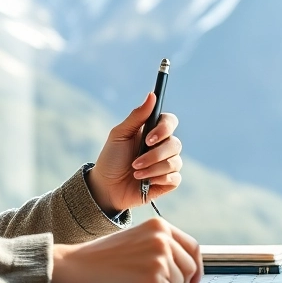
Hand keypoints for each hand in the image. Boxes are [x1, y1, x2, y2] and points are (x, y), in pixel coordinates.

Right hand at [50, 218, 202, 282]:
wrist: (78, 266)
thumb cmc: (105, 256)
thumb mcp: (137, 239)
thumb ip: (161, 244)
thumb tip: (189, 265)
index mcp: (160, 226)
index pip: (193, 247)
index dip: (197, 266)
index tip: (194, 279)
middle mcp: (162, 238)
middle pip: (190, 267)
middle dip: (181, 281)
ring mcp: (159, 257)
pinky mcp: (153, 276)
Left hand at [88, 93, 181, 212]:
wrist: (106, 187)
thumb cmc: (111, 158)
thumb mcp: (119, 135)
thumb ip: (137, 116)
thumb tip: (151, 95)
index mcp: (153, 132)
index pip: (170, 122)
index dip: (164, 129)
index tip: (149, 138)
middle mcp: (163, 146)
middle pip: (175, 144)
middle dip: (154, 155)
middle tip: (135, 162)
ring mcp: (167, 164)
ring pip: (175, 162)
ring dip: (153, 169)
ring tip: (135, 173)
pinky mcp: (168, 181)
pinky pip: (175, 178)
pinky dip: (159, 180)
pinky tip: (145, 182)